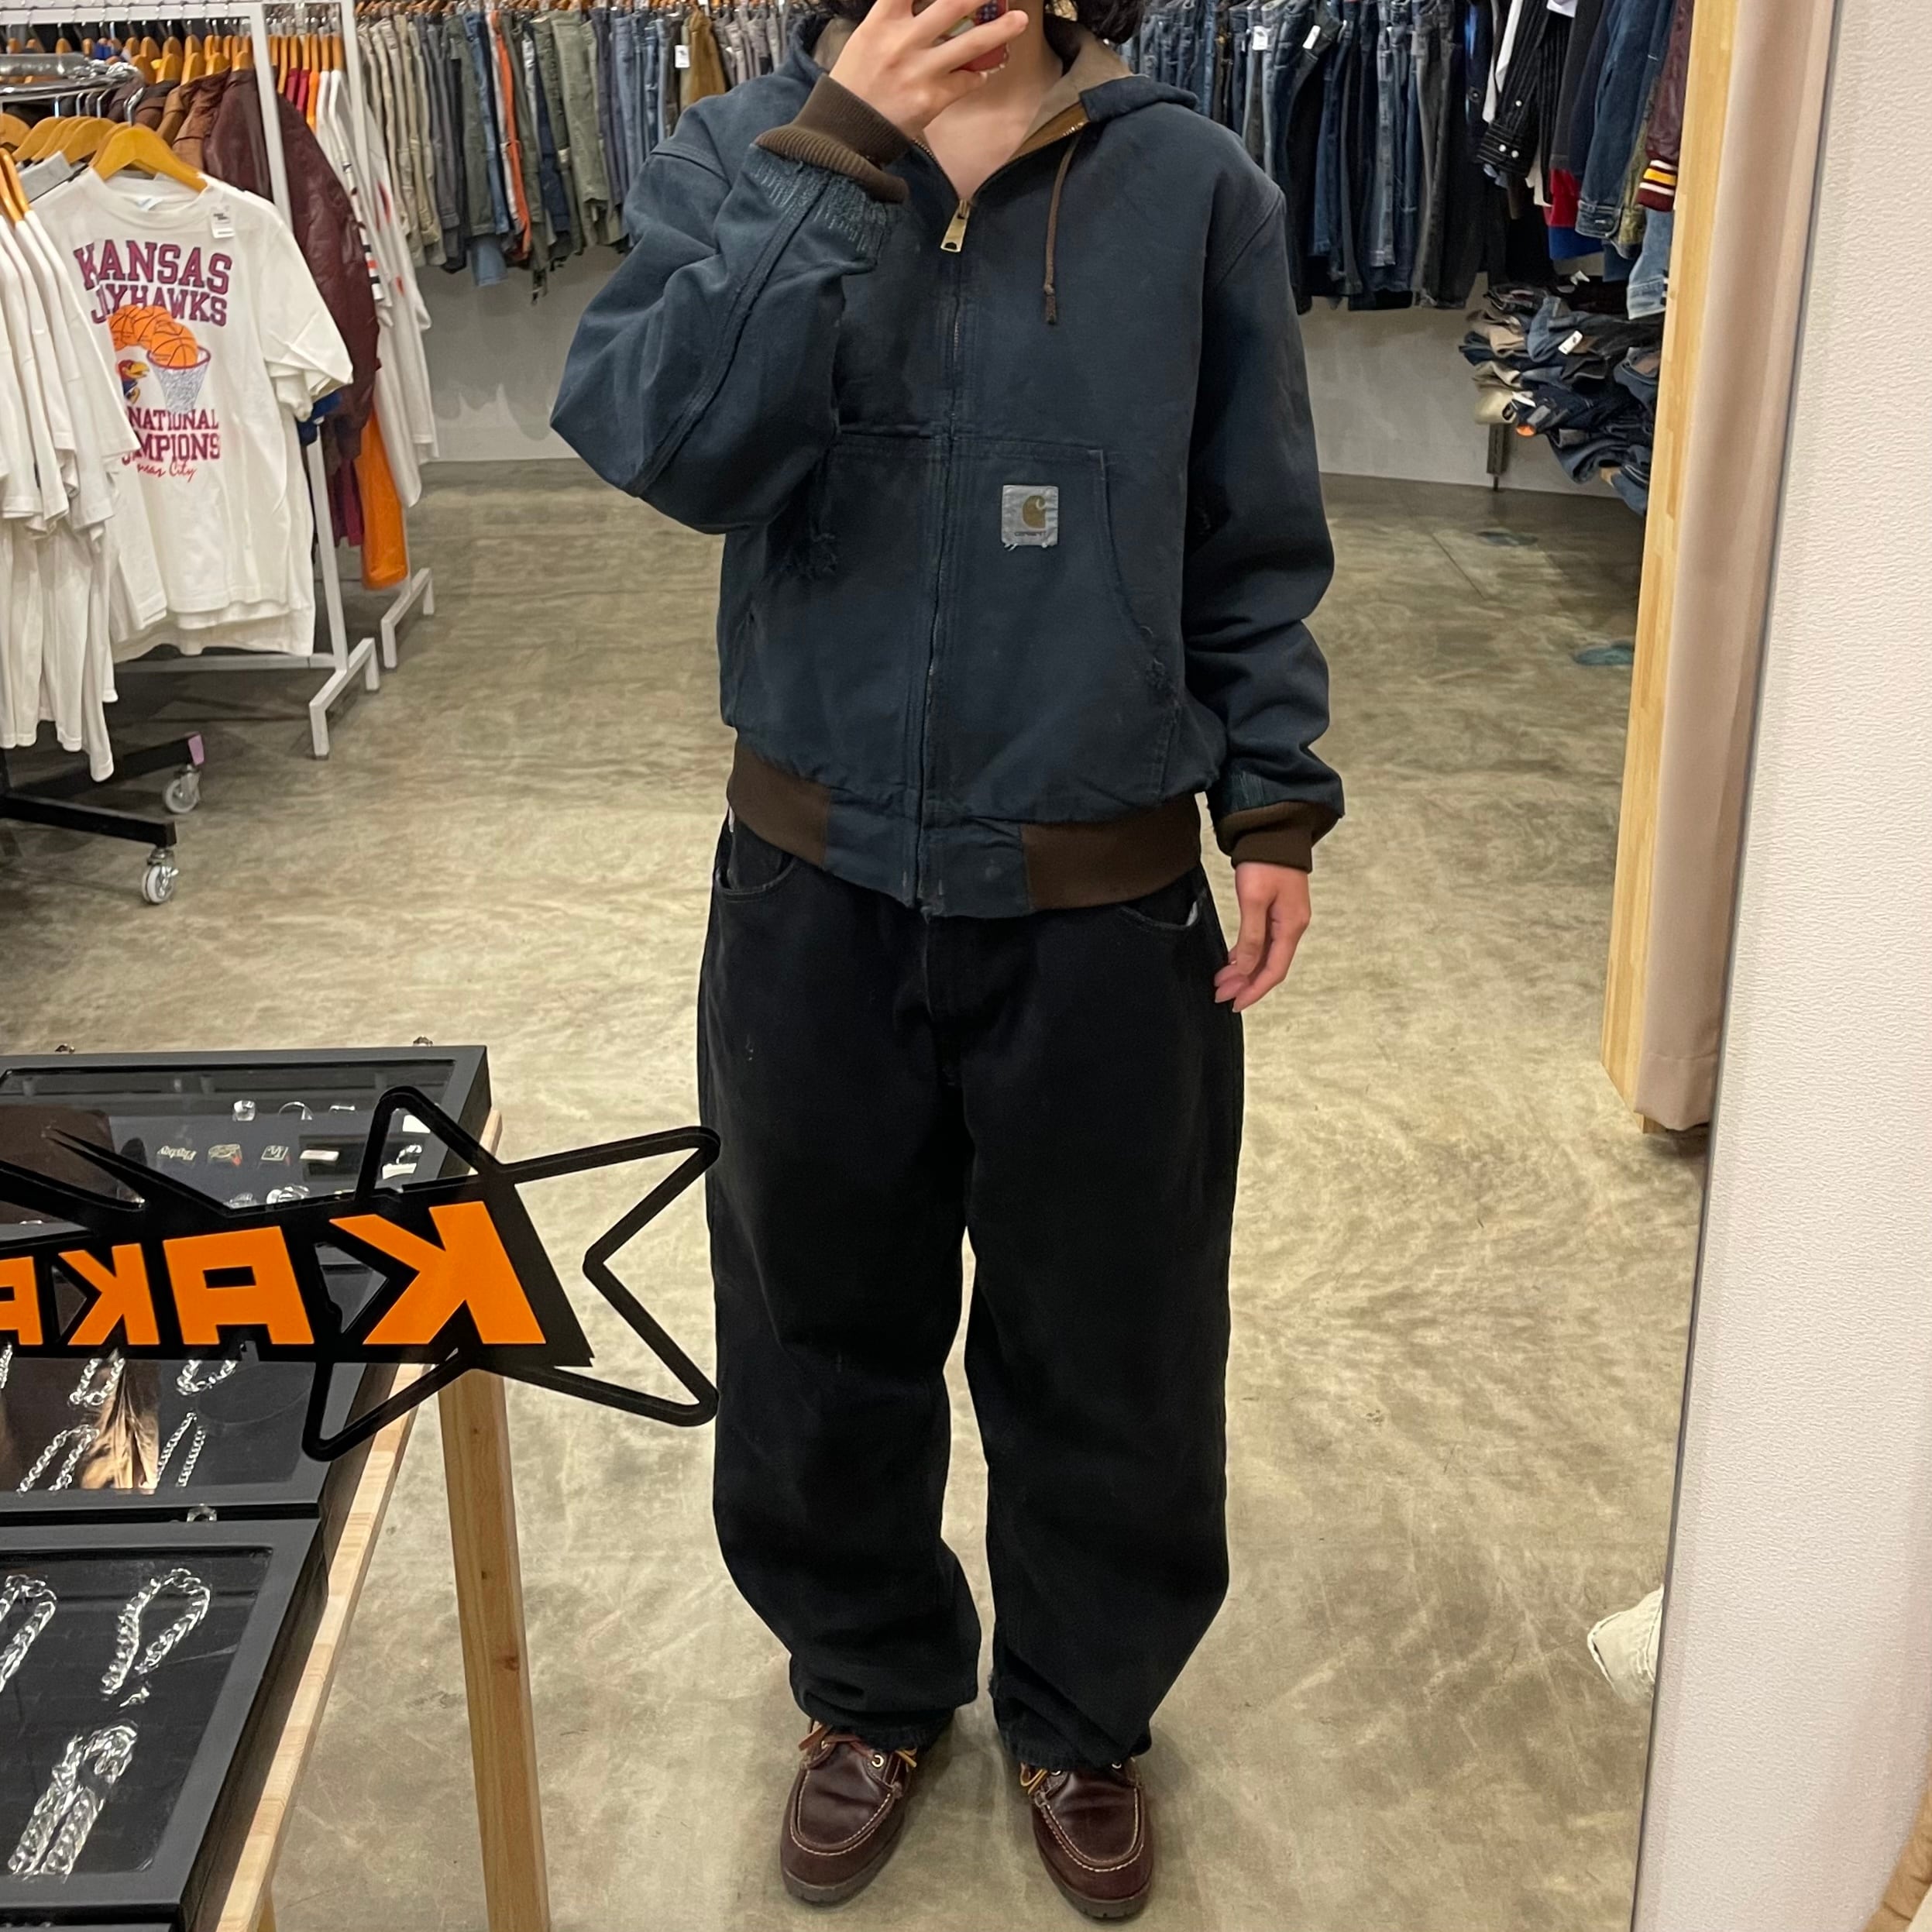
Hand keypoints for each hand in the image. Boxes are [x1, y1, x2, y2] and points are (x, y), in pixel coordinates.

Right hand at [832, 0, 1030, 137]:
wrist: (847, 130)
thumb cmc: (856, 81)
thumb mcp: (868, 38)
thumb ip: (897, 17)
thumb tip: (929, 6)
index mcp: (882, 21)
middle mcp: (903, 41)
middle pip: (951, 4)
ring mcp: (920, 71)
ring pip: (970, 44)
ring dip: (999, 30)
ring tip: (1019, 20)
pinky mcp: (933, 99)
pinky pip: (966, 81)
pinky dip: (977, 75)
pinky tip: (982, 72)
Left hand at [1214, 863, 1309, 1012]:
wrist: (1273, 832)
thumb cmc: (1265, 861)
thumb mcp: (1253, 900)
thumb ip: (1251, 936)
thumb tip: (1246, 967)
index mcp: (1291, 927)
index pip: (1274, 970)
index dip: (1255, 990)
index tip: (1235, 1004)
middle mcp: (1292, 926)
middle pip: (1269, 966)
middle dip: (1245, 983)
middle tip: (1220, 994)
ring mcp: (1286, 919)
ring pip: (1265, 955)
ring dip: (1244, 970)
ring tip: (1221, 981)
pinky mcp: (1277, 910)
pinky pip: (1263, 941)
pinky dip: (1247, 953)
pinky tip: (1233, 960)